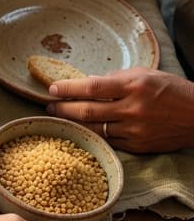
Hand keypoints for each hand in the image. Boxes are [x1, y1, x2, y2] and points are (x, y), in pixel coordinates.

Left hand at [46, 68, 193, 152]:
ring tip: (59, 118)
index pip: (92, 88)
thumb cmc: (173, 90)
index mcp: (135, 86)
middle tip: (48, 106)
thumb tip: (88, 82)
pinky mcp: (137, 146)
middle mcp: (133, 109)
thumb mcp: (146, 74)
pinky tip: (82, 130)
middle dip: (62, 109)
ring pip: (93, 129)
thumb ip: (116, 78)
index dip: (68, 89)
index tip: (52, 88)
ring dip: (73, 124)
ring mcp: (135, 130)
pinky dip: (93, 135)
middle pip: (87, 111)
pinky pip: (107, 141)